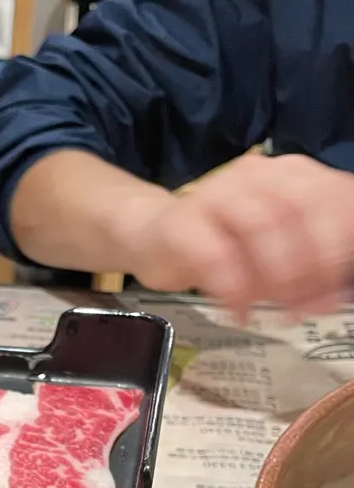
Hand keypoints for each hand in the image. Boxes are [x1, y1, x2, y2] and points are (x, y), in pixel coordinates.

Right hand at [120, 153, 353, 321]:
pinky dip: (233, 289)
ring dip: (275, 274)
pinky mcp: (182, 221)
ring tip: (274, 309)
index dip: (341, 245)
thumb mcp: (276, 254)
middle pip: (302, 208)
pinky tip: (239, 312)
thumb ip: (308, 271)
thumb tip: (332, 300)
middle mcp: (257, 175)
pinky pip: (214, 253)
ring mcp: (218, 193)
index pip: (333, 198)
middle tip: (306, 305)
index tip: (336, 289)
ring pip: (261, 224)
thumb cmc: (221, 244)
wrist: (153, 235)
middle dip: (312, 264)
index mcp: (290, 175)